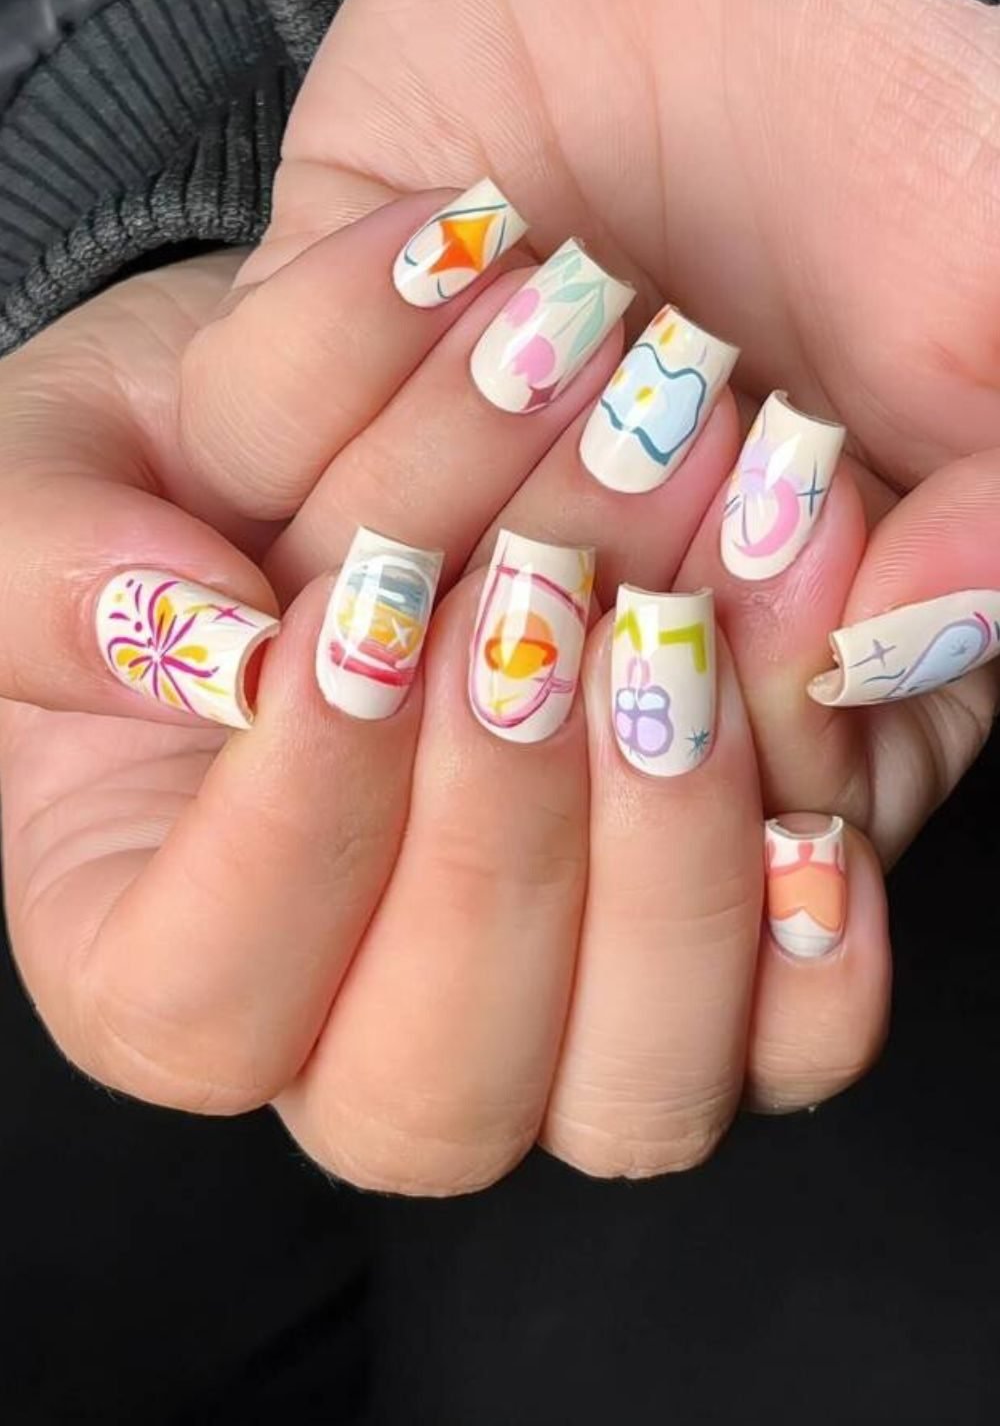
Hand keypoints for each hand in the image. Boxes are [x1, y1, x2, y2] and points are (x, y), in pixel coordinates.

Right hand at [1, 216, 889, 1191]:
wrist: (376, 423)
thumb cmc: (190, 469)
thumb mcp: (61, 465)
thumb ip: (53, 566)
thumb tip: (192, 639)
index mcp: (151, 956)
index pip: (199, 1003)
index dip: (288, 829)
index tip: (358, 615)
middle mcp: (353, 1036)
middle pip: (428, 1090)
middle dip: (494, 835)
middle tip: (533, 591)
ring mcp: (551, 1027)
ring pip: (631, 1087)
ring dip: (667, 853)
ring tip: (669, 621)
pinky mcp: (715, 969)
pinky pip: (797, 1034)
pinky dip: (816, 911)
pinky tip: (791, 734)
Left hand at [193, 0, 999, 869]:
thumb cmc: (930, 136)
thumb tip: (893, 645)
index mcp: (781, 661)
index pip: (723, 823)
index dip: (753, 701)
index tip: (812, 519)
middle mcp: (587, 611)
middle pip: (513, 736)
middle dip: (604, 549)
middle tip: (703, 380)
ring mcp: (431, 500)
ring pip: (359, 602)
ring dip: (476, 442)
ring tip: (593, 288)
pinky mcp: (307, 374)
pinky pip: (239, 439)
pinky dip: (348, 334)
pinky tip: (477, 224)